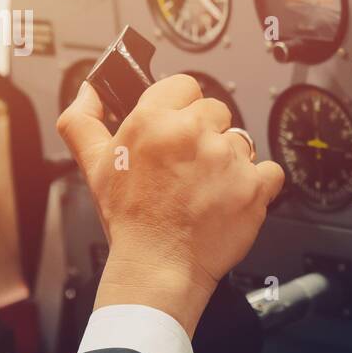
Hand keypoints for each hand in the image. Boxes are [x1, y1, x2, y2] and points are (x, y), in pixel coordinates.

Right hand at [57, 75, 284, 332]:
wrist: (159, 267)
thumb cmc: (130, 221)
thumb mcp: (93, 166)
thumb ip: (82, 120)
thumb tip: (89, 91)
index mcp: (153, 121)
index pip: (184, 86)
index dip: (181, 107)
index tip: (178, 128)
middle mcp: (193, 134)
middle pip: (215, 110)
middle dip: (205, 134)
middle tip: (188, 166)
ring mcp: (227, 158)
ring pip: (240, 140)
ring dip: (229, 160)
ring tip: (206, 187)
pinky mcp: (254, 185)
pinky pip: (269, 170)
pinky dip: (258, 183)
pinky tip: (234, 196)